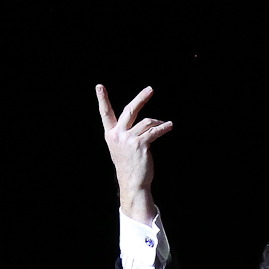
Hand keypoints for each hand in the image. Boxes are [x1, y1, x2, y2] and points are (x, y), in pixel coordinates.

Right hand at [96, 84, 173, 222]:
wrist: (133, 183)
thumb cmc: (129, 166)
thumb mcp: (120, 148)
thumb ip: (124, 134)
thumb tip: (142, 123)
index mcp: (111, 134)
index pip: (105, 113)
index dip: (102, 99)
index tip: (99, 86)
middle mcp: (118, 134)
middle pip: (129, 110)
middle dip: (141, 98)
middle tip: (150, 89)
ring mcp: (129, 139)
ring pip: (146, 122)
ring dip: (157, 121)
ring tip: (165, 123)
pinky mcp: (140, 144)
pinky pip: (154, 131)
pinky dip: (163, 128)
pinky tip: (169, 125)